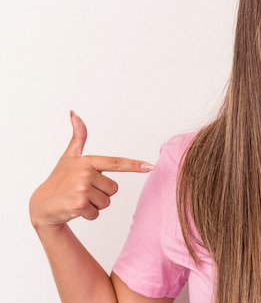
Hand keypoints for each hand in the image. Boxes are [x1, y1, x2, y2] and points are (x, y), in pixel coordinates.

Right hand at [29, 111, 153, 230]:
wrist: (41, 205)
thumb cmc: (59, 179)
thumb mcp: (69, 157)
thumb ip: (78, 137)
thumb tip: (75, 113)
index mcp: (87, 161)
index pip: (116, 163)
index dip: (135, 165)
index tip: (151, 166)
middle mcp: (85, 173)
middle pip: (113, 189)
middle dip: (101, 193)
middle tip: (83, 191)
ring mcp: (82, 189)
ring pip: (106, 202)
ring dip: (95, 205)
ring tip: (78, 199)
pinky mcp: (79, 204)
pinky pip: (97, 213)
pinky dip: (88, 214)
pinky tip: (75, 209)